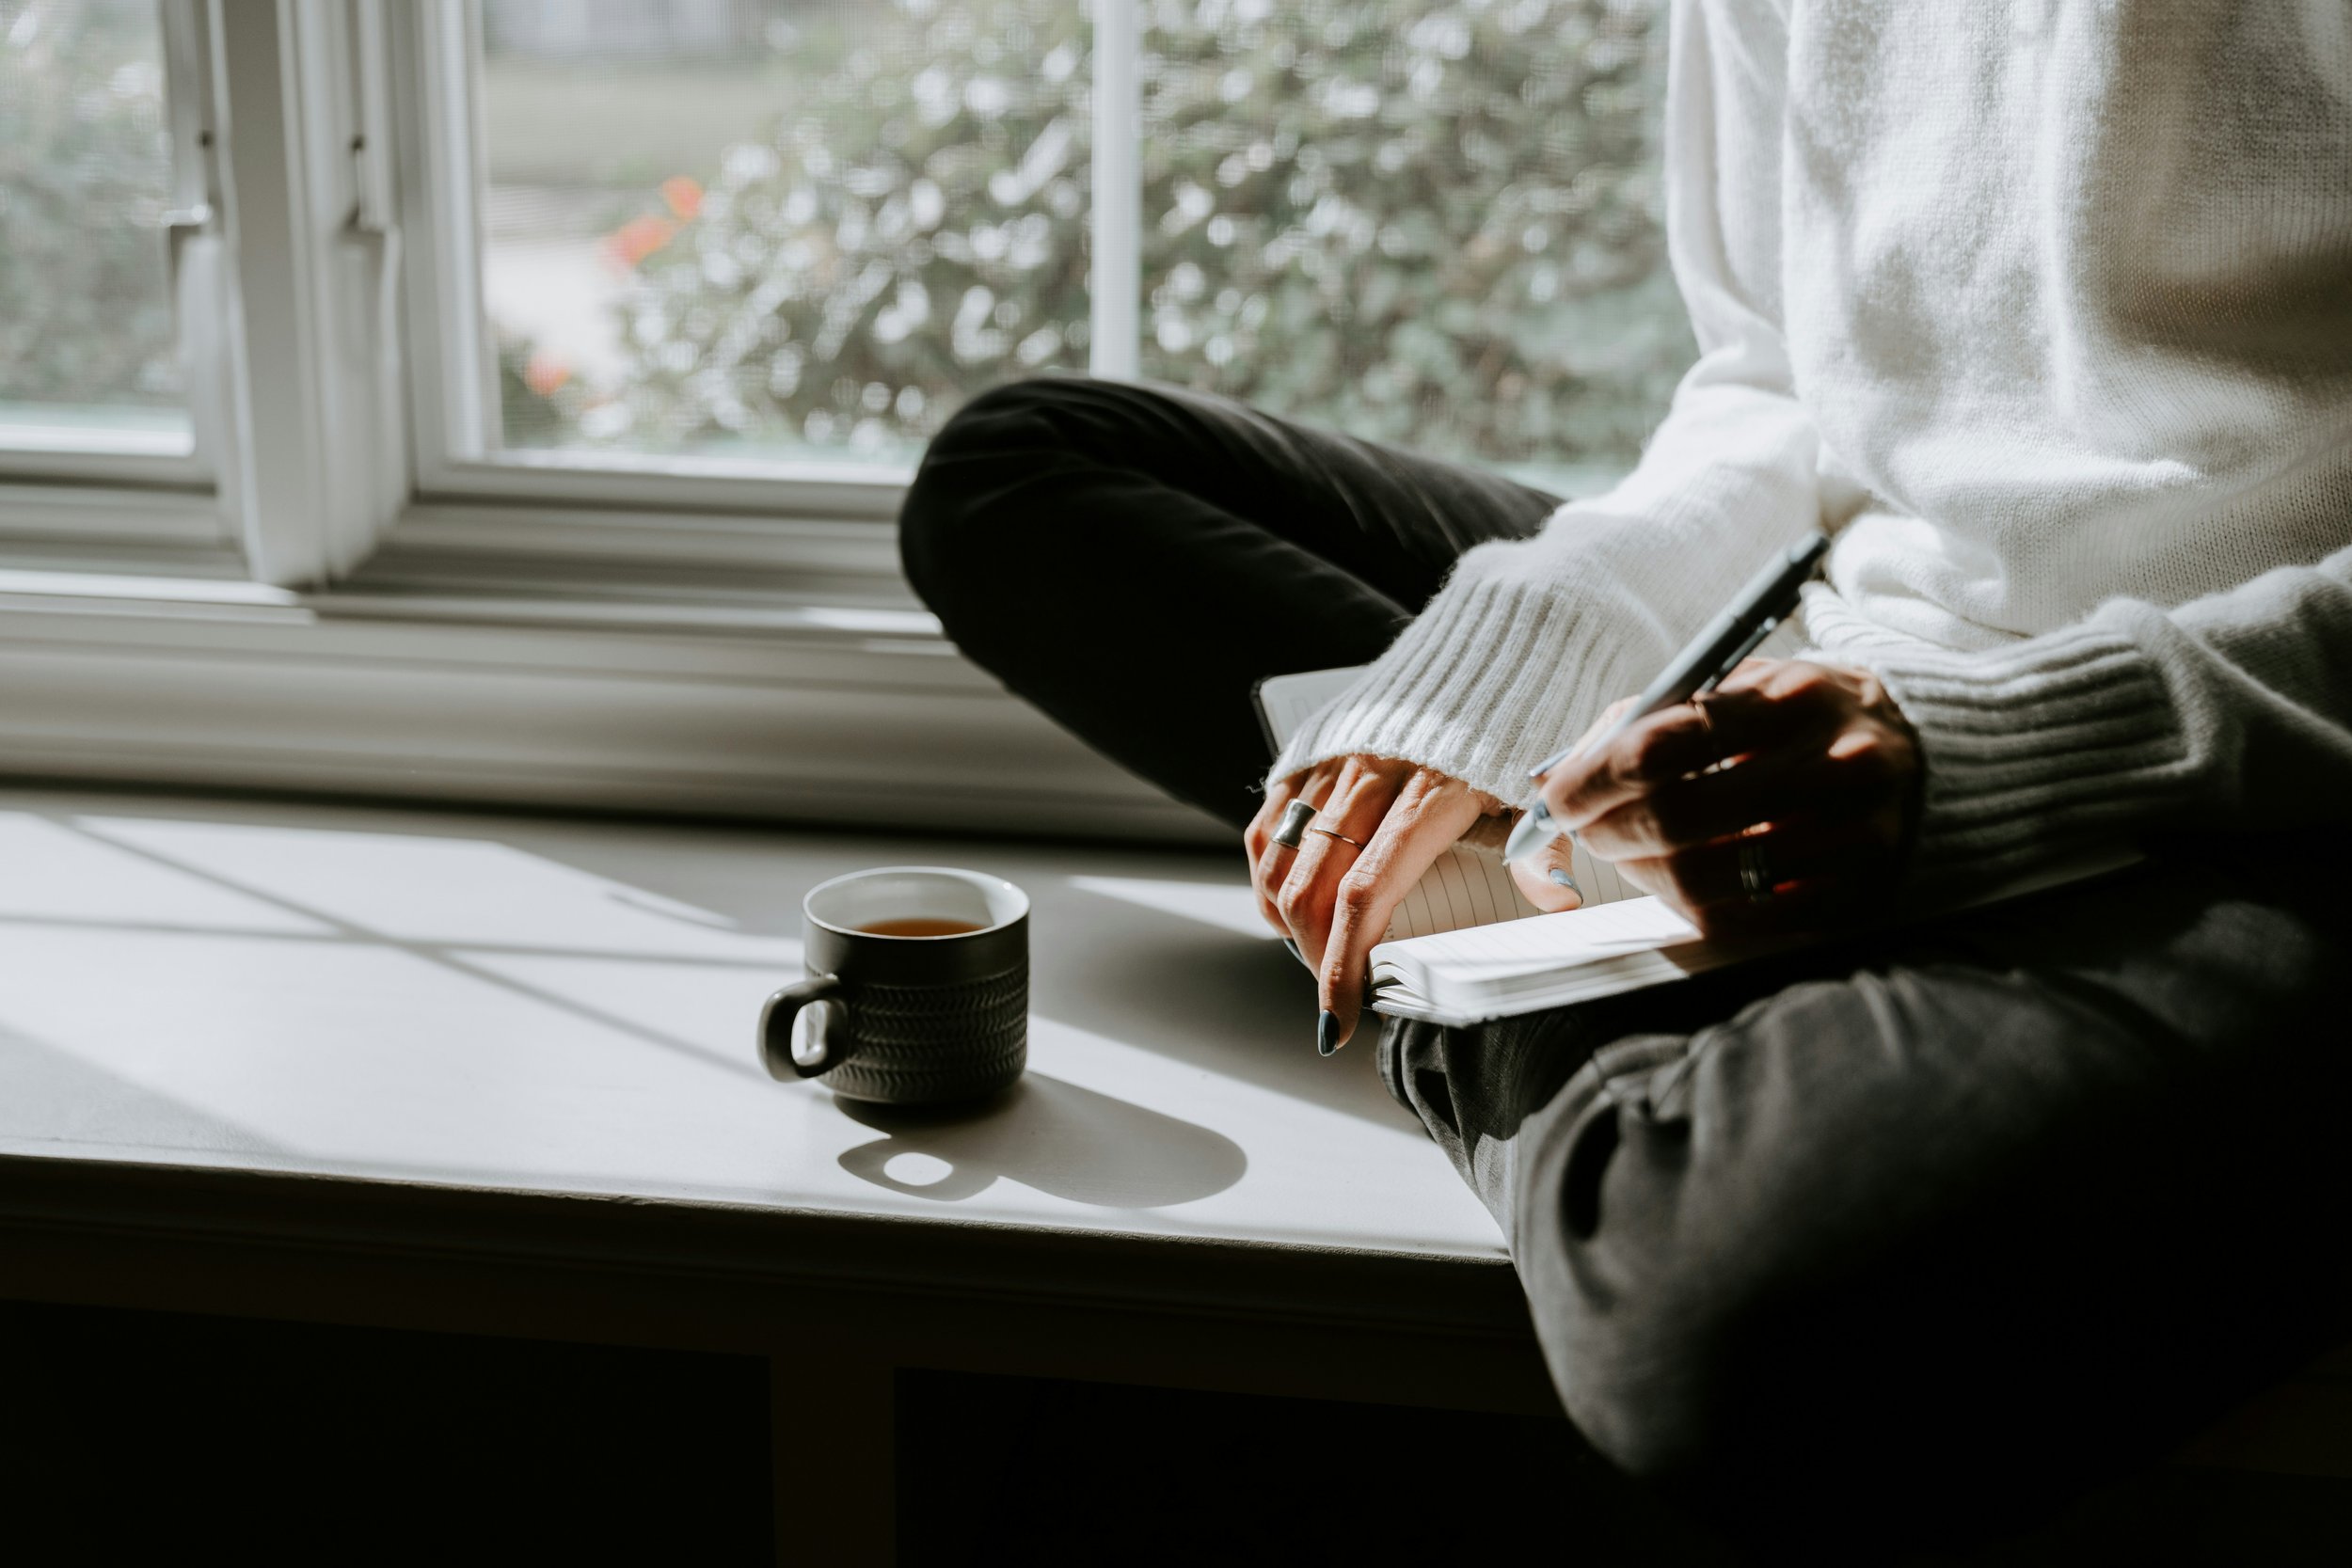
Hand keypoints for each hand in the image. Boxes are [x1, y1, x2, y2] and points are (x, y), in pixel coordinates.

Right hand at [1247, 757, 1546, 1051]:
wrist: (1484, 660)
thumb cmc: (1513, 736)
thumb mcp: (1535, 793)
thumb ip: (1540, 851)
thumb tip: (1563, 903)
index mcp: (1430, 792)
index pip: (1366, 893)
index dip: (1343, 963)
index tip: (1336, 1019)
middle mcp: (1371, 774)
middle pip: (1314, 889)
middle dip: (1317, 957)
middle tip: (1336, 996)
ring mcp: (1334, 763)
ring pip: (1282, 863)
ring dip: (1289, 925)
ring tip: (1318, 957)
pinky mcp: (1311, 755)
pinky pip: (1268, 828)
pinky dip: (1267, 878)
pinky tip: (1286, 909)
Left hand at [1531, 659, 1921, 935]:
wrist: (1919, 752)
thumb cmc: (1798, 718)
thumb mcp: (1740, 687)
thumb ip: (1651, 719)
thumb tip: (1561, 776)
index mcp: (1798, 696)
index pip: (1662, 744)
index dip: (1593, 778)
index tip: (1560, 795)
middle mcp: (1838, 763)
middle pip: (1678, 817)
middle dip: (1607, 829)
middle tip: (1583, 829)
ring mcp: (1857, 834)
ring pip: (1706, 879)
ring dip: (1641, 872)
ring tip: (1628, 852)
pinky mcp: (1862, 892)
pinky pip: (1748, 921)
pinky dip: (1696, 907)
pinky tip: (1682, 880)